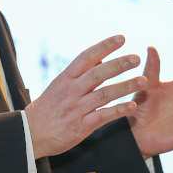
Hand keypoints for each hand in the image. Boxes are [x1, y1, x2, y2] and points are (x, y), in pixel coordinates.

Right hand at [25, 35, 146, 159]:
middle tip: (136, 57)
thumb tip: (101, 59)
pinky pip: (103, 116)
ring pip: (104, 94)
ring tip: (143, 81)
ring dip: (125, 86)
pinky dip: (118, 111)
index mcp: (65, 78)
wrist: (29, 134)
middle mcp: (71, 91)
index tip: (121, 38)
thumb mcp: (59, 86)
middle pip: (98, 74)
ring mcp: (76, 109)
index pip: (86, 57)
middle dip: (119, 64)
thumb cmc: (47, 108)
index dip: (104, 46)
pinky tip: (132, 106)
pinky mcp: (80, 127)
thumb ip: (80, 74)